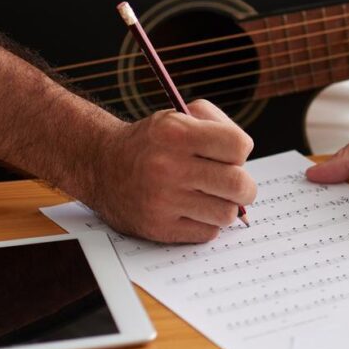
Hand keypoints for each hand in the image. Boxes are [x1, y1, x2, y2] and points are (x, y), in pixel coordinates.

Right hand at [80, 99, 256, 242]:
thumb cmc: (154, 141)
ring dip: (225, 206)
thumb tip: (245, 157)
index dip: (241, 151)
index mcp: (176, 132)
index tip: (231, 154)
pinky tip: (193, 210)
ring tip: (210, 196)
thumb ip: (218, 125)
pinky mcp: (158, 228)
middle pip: (239, 185)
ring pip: (226, 213)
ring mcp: (162, 200)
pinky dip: (207, 223)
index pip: (238, 146)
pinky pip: (207, 233)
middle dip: (245, 185)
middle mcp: (167, 166)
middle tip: (234, 183)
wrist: (103, 165)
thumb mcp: (180, 115)